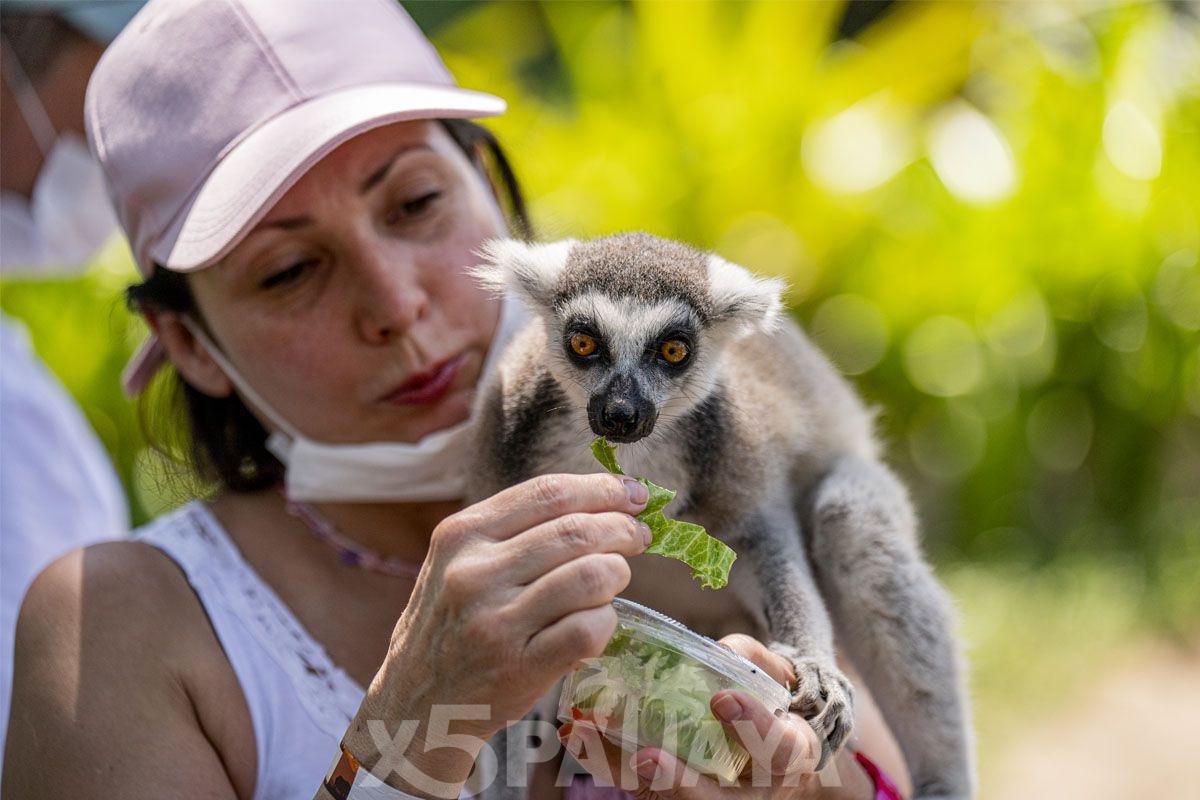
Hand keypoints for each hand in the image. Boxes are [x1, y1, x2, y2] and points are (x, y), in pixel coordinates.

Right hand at [342, 472, 651, 796]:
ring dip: (617, 574)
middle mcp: (475, 573)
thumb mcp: (459, 561)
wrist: (415, 703)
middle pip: (577, 531)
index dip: (601, 488)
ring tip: (613, 581)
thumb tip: (601, 498)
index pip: (548, 492)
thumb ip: (515, 529)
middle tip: (638, 536)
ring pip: (591, 577)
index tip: (633, 493)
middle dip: (623, 529)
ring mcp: (496, 622)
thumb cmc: (451, 624)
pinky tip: (597, 622)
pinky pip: (590, 629)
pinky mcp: (519, 667)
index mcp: (462, 534)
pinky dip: (606, 621)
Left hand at [557, 633, 829, 799]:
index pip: (780, 750)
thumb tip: (722, 650)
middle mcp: (751, 793)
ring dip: (625, 772)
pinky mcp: (670, 794)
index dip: (753, 727)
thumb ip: (750, 659)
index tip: (721, 699)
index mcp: (785, 758)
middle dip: (681, 783)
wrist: (765, 742)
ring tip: (589, 739)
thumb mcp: (771, 678)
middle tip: (648, 757)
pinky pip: (637, 788)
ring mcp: (712, 798)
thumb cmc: (766, 702)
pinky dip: (605, 761)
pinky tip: (576, 734)